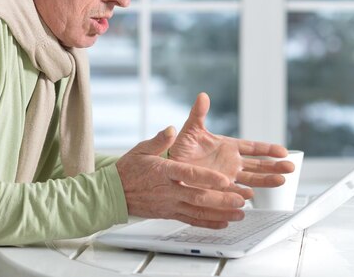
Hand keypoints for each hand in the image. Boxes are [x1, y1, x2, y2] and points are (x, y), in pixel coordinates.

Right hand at [116, 126, 245, 228]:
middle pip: (198, 197)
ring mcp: (169, 204)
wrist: (113, 193)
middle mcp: (168, 190)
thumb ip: (159, 140)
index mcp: (164, 171)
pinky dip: (208, 223)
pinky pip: (191, 220)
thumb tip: (171, 129)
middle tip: (241, 200)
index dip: (208, 178)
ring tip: (239, 214)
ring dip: (220, 214)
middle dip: (221, 200)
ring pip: (198, 212)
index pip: (189, 174)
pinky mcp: (169, 214)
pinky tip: (223, 223)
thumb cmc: (128, 170)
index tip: (225, 180)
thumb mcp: (141, 149)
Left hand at [168, 93, 294, 198]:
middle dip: (275, 166)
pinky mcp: (219, 189)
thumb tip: (202, 96)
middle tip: (291, 168)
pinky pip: (233, 191)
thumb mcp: (191, 129)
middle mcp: (232, 162)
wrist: (169, 165)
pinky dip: (243, 193)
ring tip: (281, 181)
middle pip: (259, 164)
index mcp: (229, 146)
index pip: (253, 148)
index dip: (268, 149)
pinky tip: (252, 195)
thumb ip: (199, 113)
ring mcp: (227, 176)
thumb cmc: (180, 147)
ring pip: (252, 179)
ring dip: (266, 180)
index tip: (283, 151)